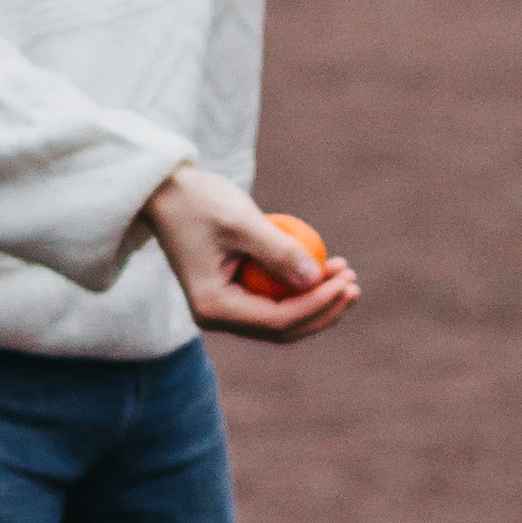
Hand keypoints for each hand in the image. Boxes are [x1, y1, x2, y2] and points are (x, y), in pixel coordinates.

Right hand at [148, 166, 359, 345]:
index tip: (347, 280)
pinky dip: (299, 289)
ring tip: (348, 277)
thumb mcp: (242, 221)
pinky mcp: (231, 293)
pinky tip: (327, 270)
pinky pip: (273, 300)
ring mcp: (223, 307)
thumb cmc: (199, 201)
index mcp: (213, 306)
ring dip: (317, 302)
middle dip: (324, 309)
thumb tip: (316, 279)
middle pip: (282, 329)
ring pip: (280, 320)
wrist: (166, 192)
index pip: (277, 320)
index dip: (317, 304)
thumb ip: (279, 252)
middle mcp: (216, 316)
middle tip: (355, 285)